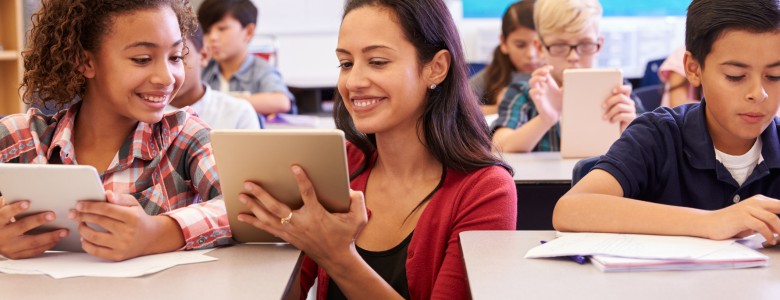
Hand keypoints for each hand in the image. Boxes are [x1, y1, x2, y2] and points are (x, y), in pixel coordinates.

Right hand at [0, 200, 67, 258]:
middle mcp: (2, 235)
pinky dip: (46, 245)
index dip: (16, 208)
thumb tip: (19, 193)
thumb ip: (7, 205)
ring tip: (63, 232)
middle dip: (38, 221)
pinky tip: (56, 240)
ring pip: (31, 242)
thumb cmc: (0, 222)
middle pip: (21, 227)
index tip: (27, 202)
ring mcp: (9, 247)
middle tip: (52, 215)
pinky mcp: (16, 255)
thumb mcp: (0, 212)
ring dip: (49, 237)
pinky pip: (33, 251)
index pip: (5, 214)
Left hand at [69, 191, 182, 260]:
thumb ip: (119, 198)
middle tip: (72, 213)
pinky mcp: (118, 256)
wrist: (151, 238)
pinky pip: (96, 251)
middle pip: (98, 221)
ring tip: (80, 225)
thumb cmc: (138, 218)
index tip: (78, 205)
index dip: (90, 206)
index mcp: (132, 217)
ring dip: (82, 229)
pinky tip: (84, 239)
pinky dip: (86, 244)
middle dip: (82, 216)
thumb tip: (106, 194)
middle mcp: (128, 232)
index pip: (106, 209)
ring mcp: (122, 245)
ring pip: (94, 237)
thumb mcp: (133, 204)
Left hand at [237, 165, 367, 266]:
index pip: (308, 194)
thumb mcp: (358, 218)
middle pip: (277, 207)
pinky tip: (243, 216)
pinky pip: (267, 228)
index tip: (294, 167)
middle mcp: (301, 223)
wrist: (336, 258)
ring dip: (254, 207)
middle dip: (261, 195)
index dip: (302, 180)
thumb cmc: (345, 236)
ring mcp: (292, 231)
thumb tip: (350, 190)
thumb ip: (357, 201)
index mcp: (317, 215)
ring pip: (268, 218)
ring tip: (242, 196)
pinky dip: (254, 222)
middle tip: (249, 184)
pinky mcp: (288, 237)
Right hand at [528, 66, 562, 123]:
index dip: (545, 68)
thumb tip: (572, 76)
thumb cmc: (560, 103)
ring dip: (536, 78)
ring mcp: (538, 92)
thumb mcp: (565, 92)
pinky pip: (531, 92)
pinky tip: (542, 92)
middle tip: (546, 72)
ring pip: (531, 81)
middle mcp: (542, 86)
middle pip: (535, 74)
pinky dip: (536, 90)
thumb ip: (567, 84)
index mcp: (548, 83)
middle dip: (539, 70)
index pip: (543, 71)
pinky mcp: (536, 99)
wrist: (556, 115)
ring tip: (544, 79)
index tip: (551, 68)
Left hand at [602, 85, 636, 131]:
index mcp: (625, 98)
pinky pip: (622, 115)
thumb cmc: (611, 119)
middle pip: (620, 97)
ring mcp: (631, 110)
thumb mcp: (610, 110)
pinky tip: (611, 121)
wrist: (620, 132)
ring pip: (620, 106)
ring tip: (604, 118)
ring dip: (610, 112)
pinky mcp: (632, 117)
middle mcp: (629, 102)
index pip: (627, 89)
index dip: (621, 88)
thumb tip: (598, 99)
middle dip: (610, 101)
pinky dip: (615, 118)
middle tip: (602, 106)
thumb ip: (608, 103)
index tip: (612, 91)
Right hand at [702, 195, 779, 246]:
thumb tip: (779, 230)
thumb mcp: (752, 221)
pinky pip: (761, 226)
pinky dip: (768, 235)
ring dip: (779, 231)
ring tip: (778, 240)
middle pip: (779, 207)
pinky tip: (768, 241)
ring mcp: (748, 208)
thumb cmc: (731, 223)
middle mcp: (755, 202)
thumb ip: (766, 223)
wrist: (710, 223)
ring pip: (772, 218)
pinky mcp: (741, 217)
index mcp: (760, 200)